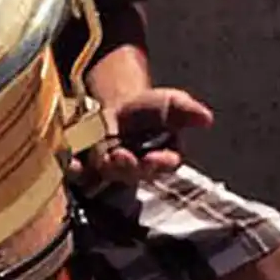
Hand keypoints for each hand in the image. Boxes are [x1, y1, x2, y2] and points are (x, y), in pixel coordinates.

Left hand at [84, 85, 214, 183]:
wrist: (113, 105)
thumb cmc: (147, 109)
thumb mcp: (168, 103)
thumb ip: (185, 111)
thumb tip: (207, 118)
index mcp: (159, 158)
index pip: (164, 164)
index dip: (161, 163)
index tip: (155, 159)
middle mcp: (134, 169)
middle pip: (133, 173)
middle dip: (128, 167)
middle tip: (123, 156)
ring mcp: (107, 170)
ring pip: (106, 176)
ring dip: (102, 169)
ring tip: (100, 158)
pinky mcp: (83, 167)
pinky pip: (78, 173)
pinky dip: (74, 168)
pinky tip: (72, 161)